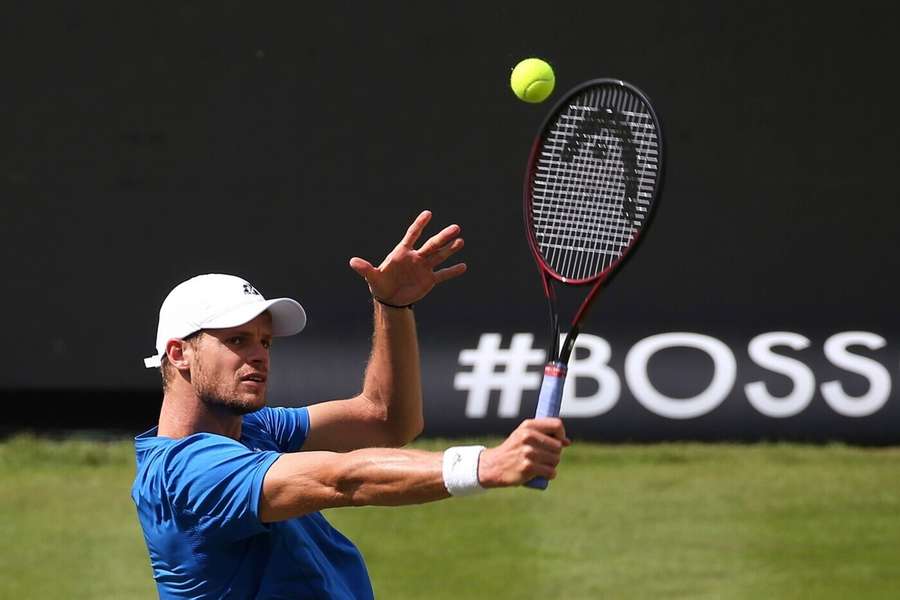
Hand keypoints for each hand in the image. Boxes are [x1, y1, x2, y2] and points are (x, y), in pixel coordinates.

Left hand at [349, 210, 466, 306]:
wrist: (389, 298)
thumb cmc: (380, 284)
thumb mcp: (372, 277)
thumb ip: (365, 268)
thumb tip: (352, 262)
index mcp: (402, 253)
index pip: (412, 235)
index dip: (420, 224)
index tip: (428, 213)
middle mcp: (416, 257)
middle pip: (431, 245)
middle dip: (443, 237)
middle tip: (456, 228)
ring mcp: (424, 268)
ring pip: (439, 256)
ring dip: (450, 250)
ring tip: (460, 241)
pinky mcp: (429, 280)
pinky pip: (443, 274)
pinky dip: (452, 271)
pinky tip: (463, 266)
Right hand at [477, 418, 570, 487]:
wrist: (494, 466)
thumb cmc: (513, 450)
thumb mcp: (524, 435)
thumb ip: (545, 435)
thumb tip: (567, 442)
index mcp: (528, 425)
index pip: (557, 425)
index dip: (561, 434)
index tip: (558, 442)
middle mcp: (528, 436)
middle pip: (558, 446)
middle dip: (556, 454)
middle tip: (545, 457)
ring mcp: (527, 452)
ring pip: (556, 460)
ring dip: (552, 465)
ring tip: (542, 465)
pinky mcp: (527, 467)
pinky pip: (551, 472)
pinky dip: (550, 475)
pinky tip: (542, 474)